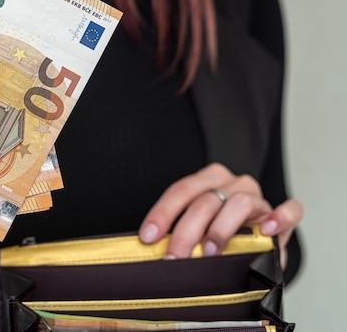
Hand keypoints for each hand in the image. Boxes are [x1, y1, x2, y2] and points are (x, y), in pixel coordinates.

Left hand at [138, 163, 302, 264]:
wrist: (253, 250)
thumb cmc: (218, 238)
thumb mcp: (194, 231)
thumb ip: (177, 232)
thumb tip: (151, 248)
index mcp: (207, 181)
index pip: (181, 191)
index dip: (162, 214)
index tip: (148, 237)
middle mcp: (232, 184)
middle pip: (205, 199)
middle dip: (185, 231)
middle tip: (174, 257)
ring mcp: (258, 198)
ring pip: (238, 202)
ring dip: (220, 229)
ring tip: (209, 253)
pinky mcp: (283, 217)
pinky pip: (290, 210)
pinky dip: (281, 217)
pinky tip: (268, 229)